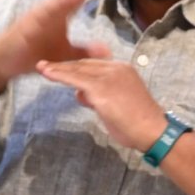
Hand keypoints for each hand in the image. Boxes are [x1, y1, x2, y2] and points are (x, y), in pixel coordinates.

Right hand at [0, 0, 117, 88]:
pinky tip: (58, 7)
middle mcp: (50, 11)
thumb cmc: (33, 53)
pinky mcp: (24, 29)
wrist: (2, 63)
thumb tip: (108, 50)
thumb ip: (84, 50)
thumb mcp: (65, 54)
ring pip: (56, 3)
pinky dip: (48, 13)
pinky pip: (37, 19)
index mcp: (60, 13)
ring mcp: (36, 18)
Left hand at [36, 58, 166, 150]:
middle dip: (65, 65)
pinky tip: (47, 73)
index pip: (95, 65)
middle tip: (47, 66)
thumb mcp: (117, 105)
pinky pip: (75, 78)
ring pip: (78, 69)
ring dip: (58, 69)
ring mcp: (108, 77)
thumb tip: (82, 94)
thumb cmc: (138, 123)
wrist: (152, 130)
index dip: (77, 68)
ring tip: (42, 67)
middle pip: (84, 65)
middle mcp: (116, 68)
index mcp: (123, 70)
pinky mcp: (100, 87)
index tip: (63, 69)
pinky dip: (59, 75)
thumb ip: (99, 97)